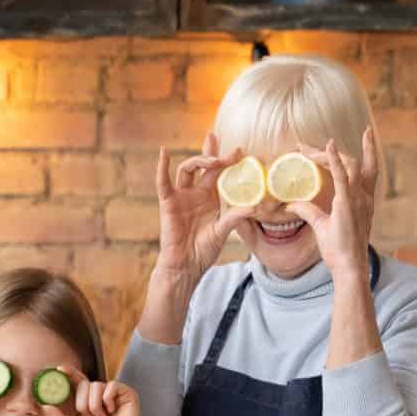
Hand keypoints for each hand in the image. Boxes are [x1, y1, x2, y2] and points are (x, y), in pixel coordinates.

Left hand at [39, 369, 145, 415]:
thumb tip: (44, 407)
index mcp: (90, 399)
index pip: (79, 382)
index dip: (70, 373)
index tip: (59, 368)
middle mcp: (102, 393)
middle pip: (85, 384)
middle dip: (84, 405)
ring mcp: (115, 392)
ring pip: (97, 386)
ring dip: (96, 406)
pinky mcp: (127, 392)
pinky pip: (111, 386)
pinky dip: (109, 400)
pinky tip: (113, 411)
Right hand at [154, 131, 255, 282]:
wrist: (186, 266)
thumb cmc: (203, 250)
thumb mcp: (223, 231)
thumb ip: (235, 217)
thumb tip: (255, 206)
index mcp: (210, 197)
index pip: (218, 172)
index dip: (227, 160)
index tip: (240, 151)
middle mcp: (195, 193)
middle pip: (203, 166)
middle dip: (213, 153)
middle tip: (226, 149)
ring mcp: (181, 196)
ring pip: (187, 170)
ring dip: (199, 160)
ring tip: (213, 159)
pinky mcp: (168, 203)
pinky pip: (163, 183)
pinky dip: (162, 167)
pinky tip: (163, 152)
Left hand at [287, 127, 379, 286]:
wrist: (349, 266)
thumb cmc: (339, 249)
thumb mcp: (321, 225)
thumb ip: (308, 212)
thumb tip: (290, 205)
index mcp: (362, 199)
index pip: (361, 169)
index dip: (348, 155)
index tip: (331, 144)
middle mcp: (364, 196)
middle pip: (357, 162)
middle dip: (337, 150)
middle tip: (314, 144)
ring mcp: (358, 199)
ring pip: (351, 164)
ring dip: (330, 154)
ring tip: (309, 148)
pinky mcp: (347, 205)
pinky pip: (342, 177)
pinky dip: (334, 160)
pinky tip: (327, 147)